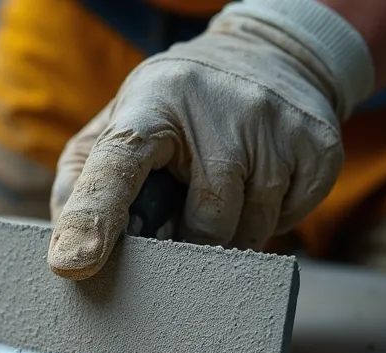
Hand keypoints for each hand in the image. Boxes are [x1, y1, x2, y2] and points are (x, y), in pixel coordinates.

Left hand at [48, 0, 373, 279]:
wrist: (270, 55)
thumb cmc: (176, 108)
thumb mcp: (120, 124)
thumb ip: (83, 184)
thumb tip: (67, 252)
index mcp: (150, 105)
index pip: (116, 166)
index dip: (94, 217)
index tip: (73, 265)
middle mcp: (217, 108)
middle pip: (200, 224)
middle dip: (187, 239)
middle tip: (181, 216)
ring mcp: (274, 125)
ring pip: (247, 231)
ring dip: (229, 235)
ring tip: (219, 194)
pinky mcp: (318, 146)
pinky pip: (288, 222)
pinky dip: (269, 218)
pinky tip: (258, 184)